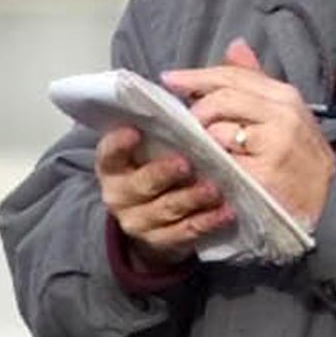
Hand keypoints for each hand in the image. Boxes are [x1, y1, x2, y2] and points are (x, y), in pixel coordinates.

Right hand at [97, 127, 232, 266]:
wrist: (152, 222)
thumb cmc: (156, 172)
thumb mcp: (151, 152)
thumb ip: (160, 133)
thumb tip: (186, 94)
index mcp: (113, 169)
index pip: (109, 155)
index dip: (119, 144)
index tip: (135, 131)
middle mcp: (119, 196)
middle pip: (140, 185)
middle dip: (163, 173)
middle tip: (186, 163)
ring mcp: (138, 221)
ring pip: (166, 209)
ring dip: (192, 198)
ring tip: (215, 189)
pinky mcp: (160, 241)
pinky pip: (185, 232)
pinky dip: (207, 222)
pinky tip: (226, 212)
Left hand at [162, 39, 335, 227]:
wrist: (312, 208)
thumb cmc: (295, 161)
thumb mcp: (284, 116)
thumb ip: (257, 82)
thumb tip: (236, 46)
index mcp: (288, 97)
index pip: (235, 75)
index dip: (197, 76)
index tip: (170, 80)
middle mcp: (285, 115)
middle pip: (223, 97)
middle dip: (198, 109)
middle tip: (186, 122)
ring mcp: (277, 143)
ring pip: (219, 128)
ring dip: (206, 140)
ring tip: (209, 150)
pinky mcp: (264, 171)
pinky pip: (223, 159)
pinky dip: (213, 162)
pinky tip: (216, 167)